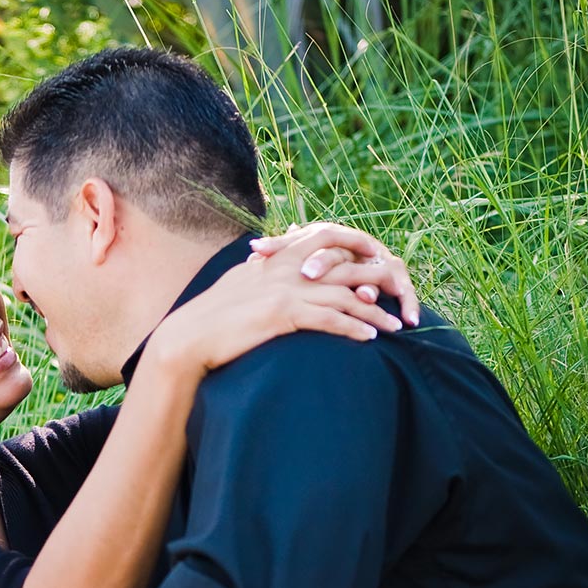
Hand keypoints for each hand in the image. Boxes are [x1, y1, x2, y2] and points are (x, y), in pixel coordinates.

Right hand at [152, 225, 413, 378]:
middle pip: (345, 268)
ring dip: (373, 312)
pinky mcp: (283, 314)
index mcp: (278, 258)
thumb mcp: (239, 282)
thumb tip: (265, 259)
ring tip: (394, 327)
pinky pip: (330, 320)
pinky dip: (354, 329)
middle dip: (376, 282)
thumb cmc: (211, 316)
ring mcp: (286, 289)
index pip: (329, 247)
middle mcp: (286, 268)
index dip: (358, 258)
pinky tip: (370, 340)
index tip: (377, 273)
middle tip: (399, 297)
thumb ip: (260, 268)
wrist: (188, 337)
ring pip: (344, 296)